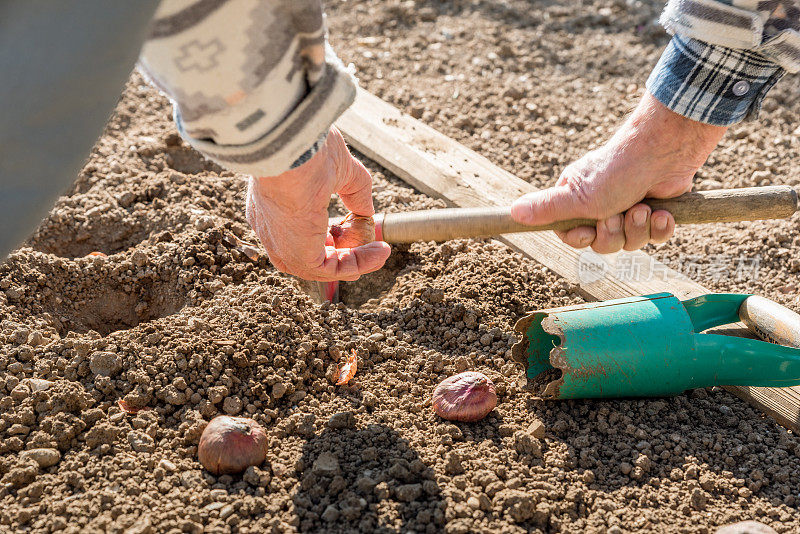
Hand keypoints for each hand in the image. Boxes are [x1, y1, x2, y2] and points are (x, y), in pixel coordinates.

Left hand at [246, 126, 390, 280]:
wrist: (292, 150)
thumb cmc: (306, 149)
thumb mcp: (338, 169)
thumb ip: (354, 191)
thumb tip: (368, 213)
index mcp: (272, 204)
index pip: (294, 233)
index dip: (324, 236)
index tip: (347, 226)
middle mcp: (271, 228)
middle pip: (306, 257)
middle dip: (339, 254)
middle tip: (366, 245)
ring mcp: (282, 245)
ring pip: (321, 266)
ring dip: (355, 261)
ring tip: (380, 250)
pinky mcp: (298, 255)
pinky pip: (333, 269)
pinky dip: (359, 264)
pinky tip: (380, 251)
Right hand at [511, 92, 726, 252]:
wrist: (665, 150)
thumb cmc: (617, 170)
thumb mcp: (578, 196)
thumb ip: (547, 208)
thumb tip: (512, 212)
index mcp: (577, 199)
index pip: (571, 235)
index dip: (582, 239)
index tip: (589, 229)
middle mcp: (601, 205)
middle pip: (603, 244)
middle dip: (614, 234)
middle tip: (619, 214)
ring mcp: (630, 208)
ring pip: (630, 243)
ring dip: (638, 228)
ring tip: (643, 207)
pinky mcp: (656, 211)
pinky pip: (655, 237)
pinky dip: (660, 228)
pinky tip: (663, 213)